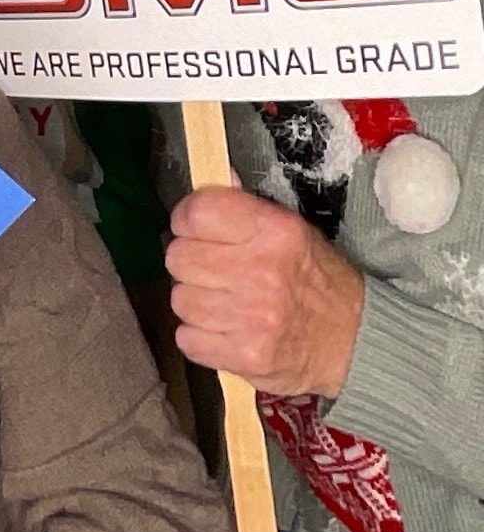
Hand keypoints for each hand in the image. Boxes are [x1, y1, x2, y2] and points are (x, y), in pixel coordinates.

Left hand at [166, 187, 364, 397]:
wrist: (352, 341)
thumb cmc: (315, 279)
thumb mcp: (291, 230)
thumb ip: (247, 206)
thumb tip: (217, 176)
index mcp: (274, 231)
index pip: (197, 213)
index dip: (187, 219)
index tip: (196, 229)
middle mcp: (262, 271)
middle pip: (178, 258)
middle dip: (191, 263)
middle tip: (214, 271)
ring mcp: (253, 317)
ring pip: (180, 300)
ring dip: (196, 302)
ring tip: (224, 302)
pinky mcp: (246, 356)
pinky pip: (187, 339)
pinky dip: (199, 337)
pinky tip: (225, 330)